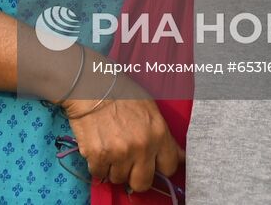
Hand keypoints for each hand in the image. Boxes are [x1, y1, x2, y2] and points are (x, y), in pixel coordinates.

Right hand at [61, 73, 182, 192]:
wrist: (90, 86)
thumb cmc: (121, 93)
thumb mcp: (151, 110)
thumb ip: (164, 136)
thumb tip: (180, 156)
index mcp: (158, 134)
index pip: (169, 168)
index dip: (159, 167)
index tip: (151, 163)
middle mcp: (141, 147)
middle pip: (142, 183)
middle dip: (135, 176)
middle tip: (128, 164)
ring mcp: (119, 154)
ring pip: (119, 179)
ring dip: (114, 169)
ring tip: (110, 150)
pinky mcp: (98, 156)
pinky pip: (99, 174)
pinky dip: (98, 165)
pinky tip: (98, 149)